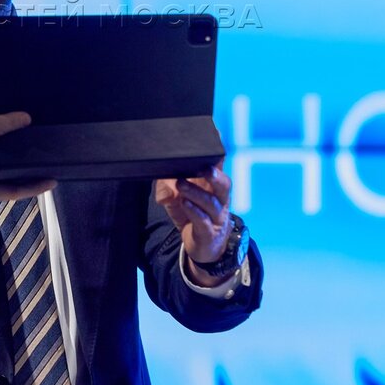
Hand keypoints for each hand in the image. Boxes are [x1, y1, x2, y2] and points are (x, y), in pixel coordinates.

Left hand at [154, 162, 233, 284]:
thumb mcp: (176, 198)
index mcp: (213, 187)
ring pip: (211, 203)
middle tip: (205, 168)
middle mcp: (219, 200)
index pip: (219, 168)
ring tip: (181, 185)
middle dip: (215, 175)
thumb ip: (167, 186)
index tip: (215, 137)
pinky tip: (185, 204)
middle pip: (224, 185)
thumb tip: (161, 182)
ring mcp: (216, 217)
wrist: (201, 247)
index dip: (218, 155)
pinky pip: (203, 221)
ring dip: (195, 192)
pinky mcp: (209, 233)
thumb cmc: (191, 215)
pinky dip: (194, 211)